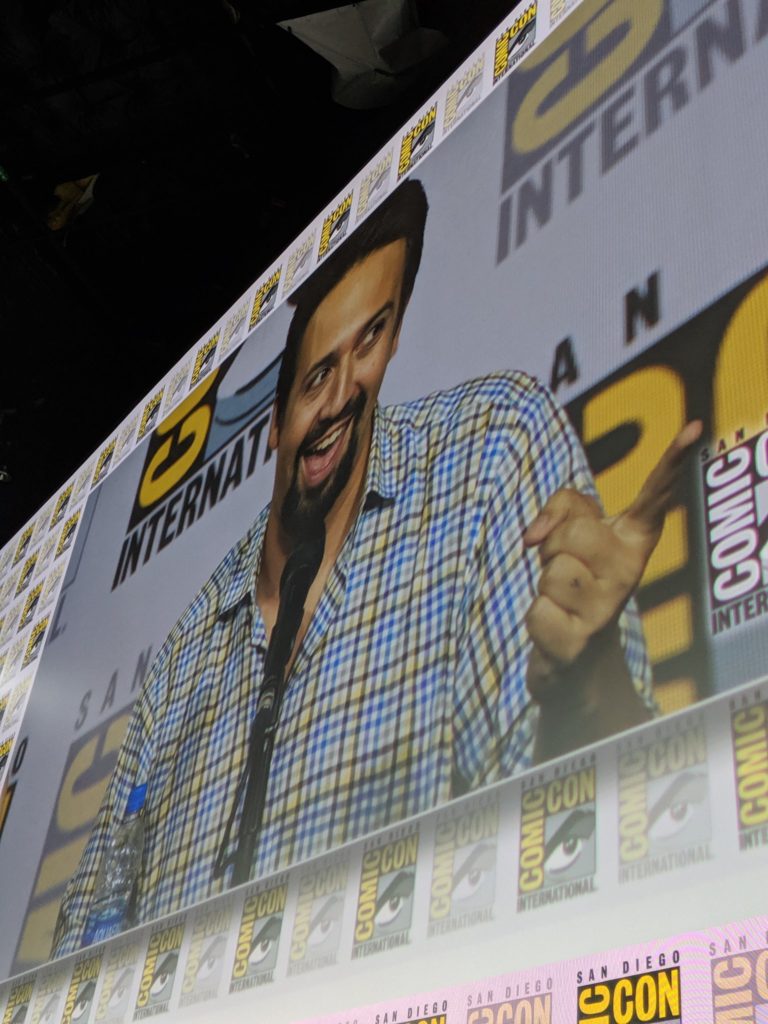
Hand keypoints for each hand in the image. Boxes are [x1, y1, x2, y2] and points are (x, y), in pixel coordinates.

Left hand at [523, 421, 701, 701]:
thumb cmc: (574, 583)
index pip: (654, 496)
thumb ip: (560, 508)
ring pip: (551, 571)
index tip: (696, 427)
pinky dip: (537, 621)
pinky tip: (559, 631)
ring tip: (563, 602)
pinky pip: (538, 611)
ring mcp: (609, 610)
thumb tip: (533, 536)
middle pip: (573, 533)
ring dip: (544, 585)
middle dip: (553, 549)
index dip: (673, 461)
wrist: (577, 660)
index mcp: (633, 541)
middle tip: (567, 571)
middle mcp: (630, 572)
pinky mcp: (583, 643)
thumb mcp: (568, 534)